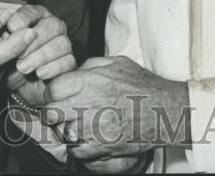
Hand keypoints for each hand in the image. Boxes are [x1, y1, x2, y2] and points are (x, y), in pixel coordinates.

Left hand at [4, 4, 75, 107]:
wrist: (19, 86)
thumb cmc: (11, 62)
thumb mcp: (2, 50)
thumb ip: (6, 38)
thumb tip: (12, 30)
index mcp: (35, 17)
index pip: (33, 11)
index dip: (23, 18)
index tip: (12, 27)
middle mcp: (53, 26)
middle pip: (52, 25)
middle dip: (34, 40)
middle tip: (19, 54)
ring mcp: (64, 44)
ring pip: (61, 43)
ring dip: (41, 56)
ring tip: (23, 67)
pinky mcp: (69, 62)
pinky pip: (68, 61)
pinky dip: (53, 68)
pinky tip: (39, 73)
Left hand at [44, 56, 189, 159]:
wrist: (164, 110)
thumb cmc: (142, 85)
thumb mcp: (116, 63)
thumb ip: (90, 66)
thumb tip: (73, 72)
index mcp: (90, 81)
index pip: (53, 89)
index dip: (51, 92)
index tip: (56, 95)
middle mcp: (88, 104)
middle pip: (51, 113)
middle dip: (51, 112)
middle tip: (58, 112)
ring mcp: (94, 128)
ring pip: (61, 133)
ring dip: (64, 130)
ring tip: (74, 125)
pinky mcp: (102, 146)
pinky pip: (76, 151)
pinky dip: (77, 146)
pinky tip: (85, 138)